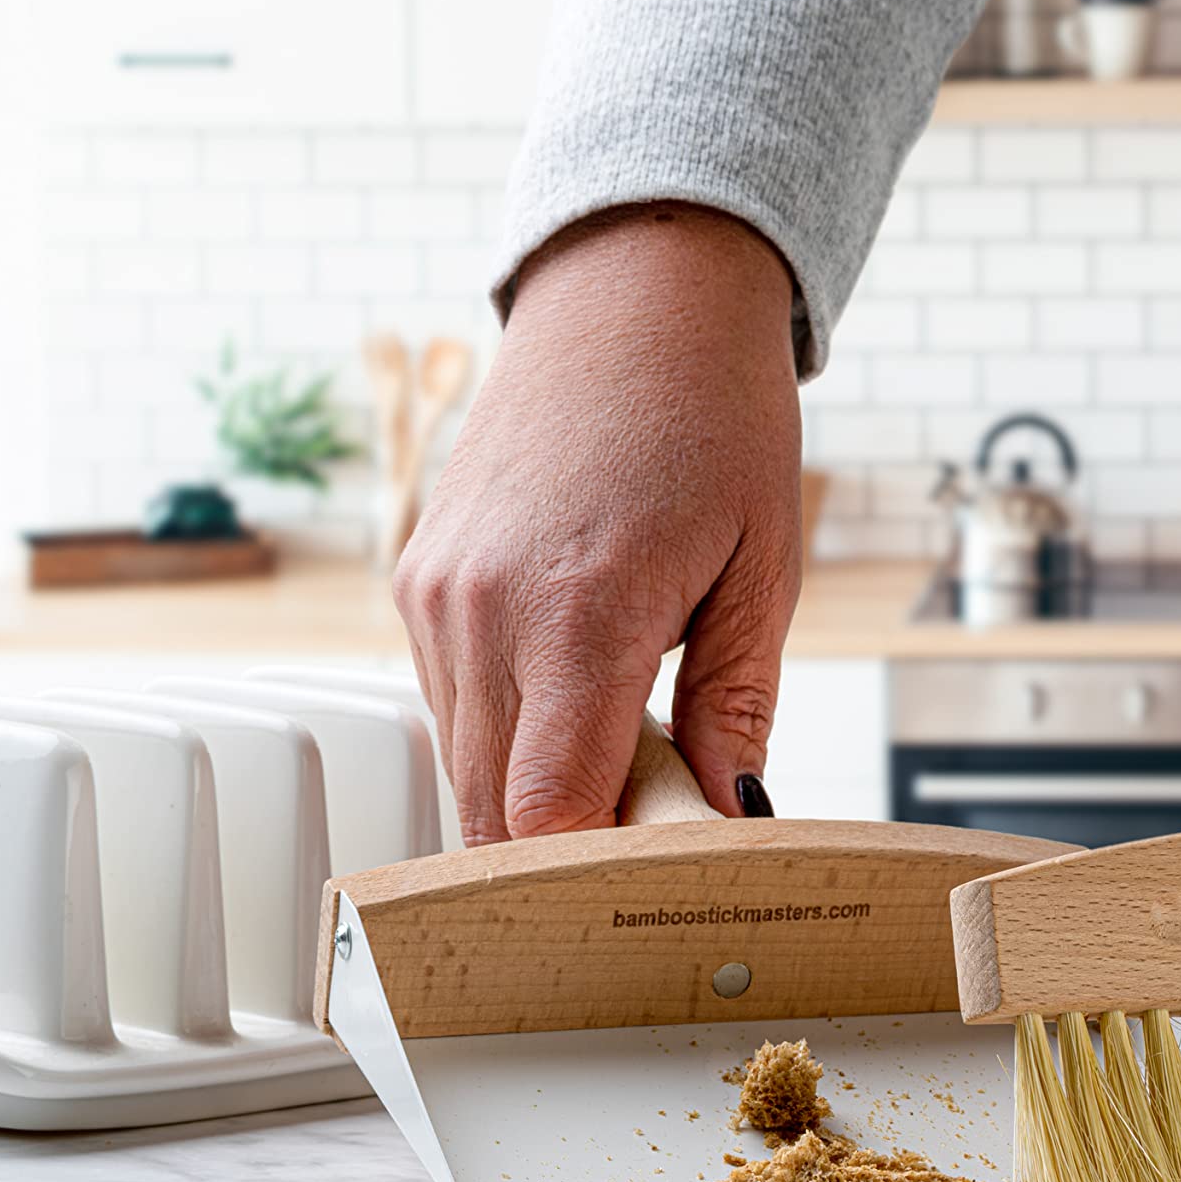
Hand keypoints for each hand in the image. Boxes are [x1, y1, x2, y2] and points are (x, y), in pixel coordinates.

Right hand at [395, 205, 801, 842]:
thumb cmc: (714, 412)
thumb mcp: (762, 567)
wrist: (635, 295)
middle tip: (661, 830)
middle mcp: (480, 610)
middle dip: (569, 848)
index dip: (598, 871)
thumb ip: (737, 706)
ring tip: (633, 743)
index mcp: (578, 612)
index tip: (657, 886)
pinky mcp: (418, 579)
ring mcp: (435, 594)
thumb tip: (731, 816)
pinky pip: (451, 703)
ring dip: (536, 788)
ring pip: (464, 767)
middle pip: (493, 813)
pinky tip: (580, 692)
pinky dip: (508, 730)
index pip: (548, 815)